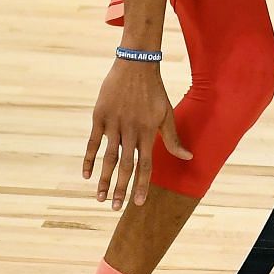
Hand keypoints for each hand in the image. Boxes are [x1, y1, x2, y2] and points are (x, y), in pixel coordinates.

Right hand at [82, 59, 190, 209]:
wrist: (136, 65)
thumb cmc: (154, 92)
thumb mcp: (167, 114)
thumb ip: (173, 139)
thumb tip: (188, 157)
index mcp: (148, 132)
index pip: (146, 166)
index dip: (142, 185)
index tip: (138, 204)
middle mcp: (131, 131)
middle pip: (126, 166)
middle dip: (120, 189)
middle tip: (114, 207)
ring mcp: (114, 124)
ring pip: (108, 158)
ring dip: (103, 179)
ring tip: (99, 198)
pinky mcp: (100, 116)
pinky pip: (92, 142)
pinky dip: (88, 159)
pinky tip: (86, 176)